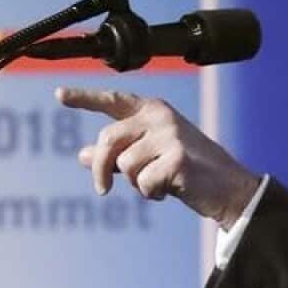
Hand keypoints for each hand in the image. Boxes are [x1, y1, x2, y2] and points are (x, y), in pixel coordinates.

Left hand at [55, 87, 260, 229]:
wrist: (228, 188)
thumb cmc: (189, 171)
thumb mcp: (150, 157)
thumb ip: (118, 152)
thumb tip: (81, 155)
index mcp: (152, 110)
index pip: (112, 101)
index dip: (84, 98)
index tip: (58, 94)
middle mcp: (159, 116)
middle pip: (108, 139)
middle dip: (101, 169)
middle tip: (102, 190)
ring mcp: (170, 135)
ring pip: (125, 165)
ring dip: (136, 184)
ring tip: (160, 183)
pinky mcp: (177, 157)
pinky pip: (143, 182)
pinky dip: (152, 194)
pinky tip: (171, 190)